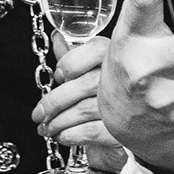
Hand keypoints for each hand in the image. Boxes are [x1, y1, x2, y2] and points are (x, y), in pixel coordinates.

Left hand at [32, 34, 126, 173]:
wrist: (134, 136)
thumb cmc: (109, 101)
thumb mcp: (91, 74)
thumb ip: (74, 56)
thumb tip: (56, 37)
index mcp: (119, 60)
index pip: (96, 50)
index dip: (71, 62)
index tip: (58, 76)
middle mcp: (126, 81)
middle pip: (84, 84)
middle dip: (54, 101)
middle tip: (39, 113)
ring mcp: (127, 107)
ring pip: (83, 110)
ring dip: (58, 121)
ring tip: (47, 127)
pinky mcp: (125, 133)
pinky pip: (91, 131)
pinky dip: (71, 135)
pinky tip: (62, 136)